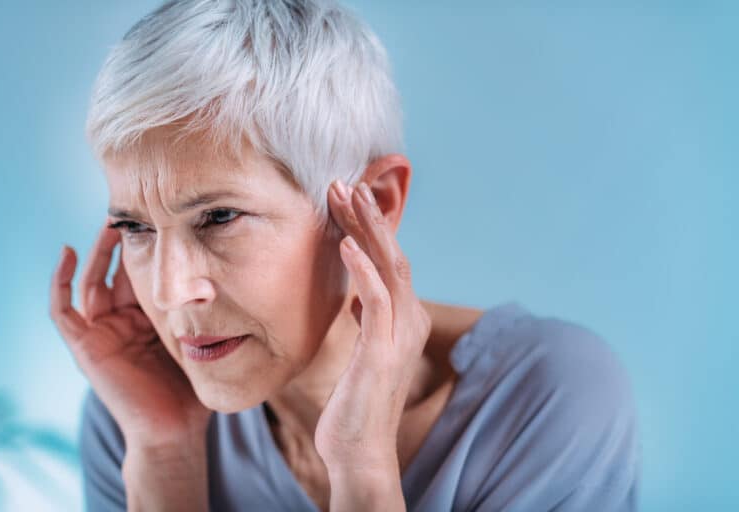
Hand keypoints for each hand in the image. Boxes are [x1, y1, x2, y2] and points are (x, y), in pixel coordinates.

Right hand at [50, 222, 211, 446]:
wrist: (174, 429)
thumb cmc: (192, 390)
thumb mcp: (201, 341)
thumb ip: (209, 314)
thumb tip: (247, 278)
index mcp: (149, 319)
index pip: (142, 274)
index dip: (148, 248)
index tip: (164, 219)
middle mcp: (123, 322)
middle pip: (115, 272)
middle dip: (122, 242)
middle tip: (137, 211)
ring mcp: (102, 333)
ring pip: (91, 282)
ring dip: (97, 252)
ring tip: (111, 223)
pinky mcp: (84, 346)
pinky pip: (62, 309)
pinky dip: (60, 280)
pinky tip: (68, 251)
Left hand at [314, 180, 431, 473]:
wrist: (360, 449)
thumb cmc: (356, 401)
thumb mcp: (364, 350)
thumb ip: (367, 320)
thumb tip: (356, 297)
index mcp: (404, 317)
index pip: (389, 260)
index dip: (369, 226)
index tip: (346, 197)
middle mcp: (409, 318)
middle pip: (393, 253)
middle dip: (368, 216)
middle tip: (344, 182)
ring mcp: (399, 333)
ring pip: (389, 267)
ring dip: (367, 229)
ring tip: (346, 196)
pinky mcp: (383, 350)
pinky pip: (375, 300)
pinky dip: (362, 269)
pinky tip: (345, 244)